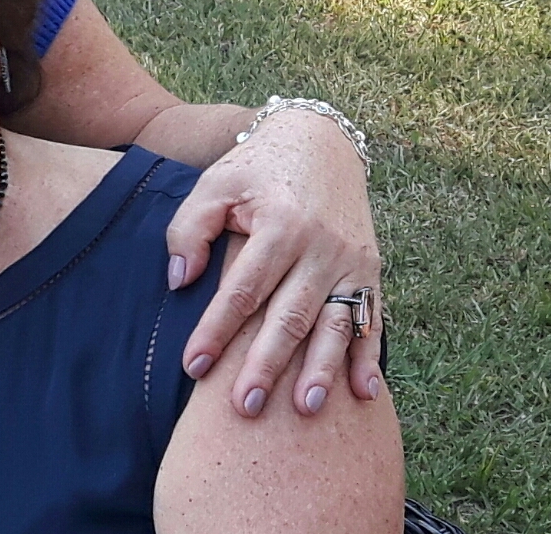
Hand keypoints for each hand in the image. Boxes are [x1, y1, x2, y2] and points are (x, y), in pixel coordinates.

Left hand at [163, 107, 381, 418]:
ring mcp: (351, 261)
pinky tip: (364, 394)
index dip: (216, 330)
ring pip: (335, 324)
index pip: (242, 290)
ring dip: (321, 369)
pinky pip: (371, 320)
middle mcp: (321, 247)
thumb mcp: (215, 184)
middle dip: (266, 364)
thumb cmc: (256, 168)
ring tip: (305, 409)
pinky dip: (368, 357)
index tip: (193, 366)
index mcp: (280, 225)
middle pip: (290, 315)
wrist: (319, 141)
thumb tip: (179, 281)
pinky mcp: (371, 271)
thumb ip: (190, 229)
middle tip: (245, 406)